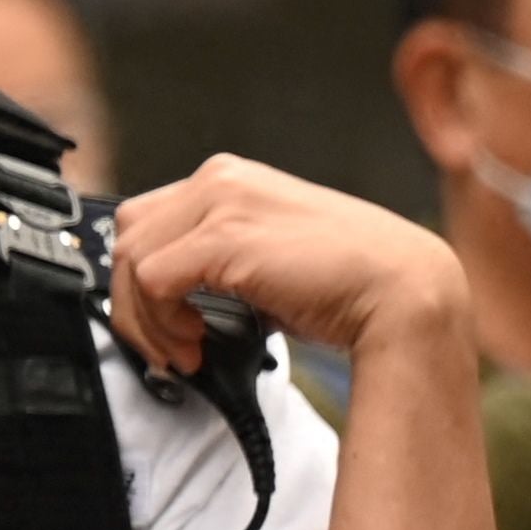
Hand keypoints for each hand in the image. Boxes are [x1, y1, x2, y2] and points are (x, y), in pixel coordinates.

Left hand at [108, 156, 467, 373]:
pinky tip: (195, 343)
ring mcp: (221, 203)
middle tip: (169, 345)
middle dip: (134, 301)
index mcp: (230, 179)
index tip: (164, 323)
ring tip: (185, 350)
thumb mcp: (268, 258)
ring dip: (146, 319)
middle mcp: (220, 179)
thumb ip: (219, 260)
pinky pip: (152, 281)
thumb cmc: (346, 284)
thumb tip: (173, 298)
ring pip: (131, 260)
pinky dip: (160, 321)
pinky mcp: (224, 238)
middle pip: (127, 236)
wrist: (403, 293)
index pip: (146, 221)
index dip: (141, 279)